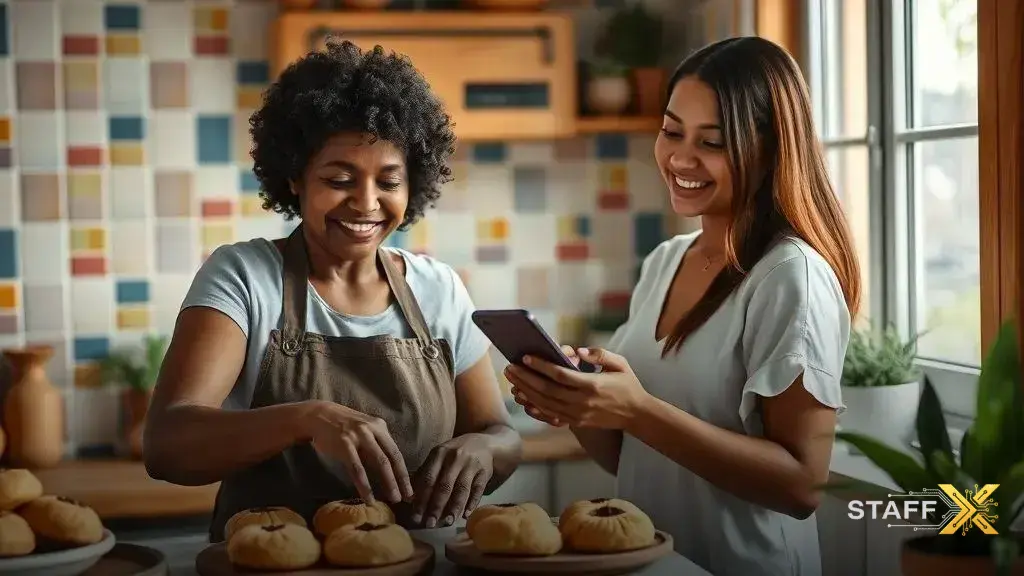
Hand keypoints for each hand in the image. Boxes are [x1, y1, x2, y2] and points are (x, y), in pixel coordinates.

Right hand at [305, 401, 413, 503]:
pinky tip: (369, 497)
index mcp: (380, 426)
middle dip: (401, 479)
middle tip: (406, 497)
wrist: (318, 415)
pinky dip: (364, 485)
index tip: (409, 489)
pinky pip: (357, 468)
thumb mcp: (364, 430)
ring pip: (379, 462)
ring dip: (388, 482)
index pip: (396, 452)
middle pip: (392, 457)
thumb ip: (376, 445)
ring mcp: (359, 436)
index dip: (404, 472)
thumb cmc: (343, 427)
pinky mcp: (345, 444)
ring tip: (393, 499)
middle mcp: (373, 429)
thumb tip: (389, 471)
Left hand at [411, 434, 492, 527]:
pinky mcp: (484, 472)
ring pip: (461, 489)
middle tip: (429, 524)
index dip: (421, 499)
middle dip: (436, 507)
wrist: (484, 443)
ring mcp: (471, 465)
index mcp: (439, 454)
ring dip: (454, 508)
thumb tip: (409, 498)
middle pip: (444, 485)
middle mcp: (455, 458)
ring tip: (447, 522)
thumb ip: (425, 474)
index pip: (428, 479)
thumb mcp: (439, 457)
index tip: (416, 517)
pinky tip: (466, 515)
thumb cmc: (455, 453)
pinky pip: (478, 490)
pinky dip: (472, 503)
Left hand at [505, 347, 648, 428]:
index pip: (560, 375)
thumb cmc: (627, 385)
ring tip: (512, 381)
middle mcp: (582, 402)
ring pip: (545, 404)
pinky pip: (550, 416)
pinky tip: (524, 400)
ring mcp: (578, 414)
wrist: (636, 414)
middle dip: (526, 378)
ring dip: (526, 392)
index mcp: (592, 385)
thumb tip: (578, 351)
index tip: (525, 357)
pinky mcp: (576, 422)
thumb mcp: (620, 363)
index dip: (541, 366)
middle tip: (510, 368)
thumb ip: (600, 354)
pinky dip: (535, 409)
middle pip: (547, 390)